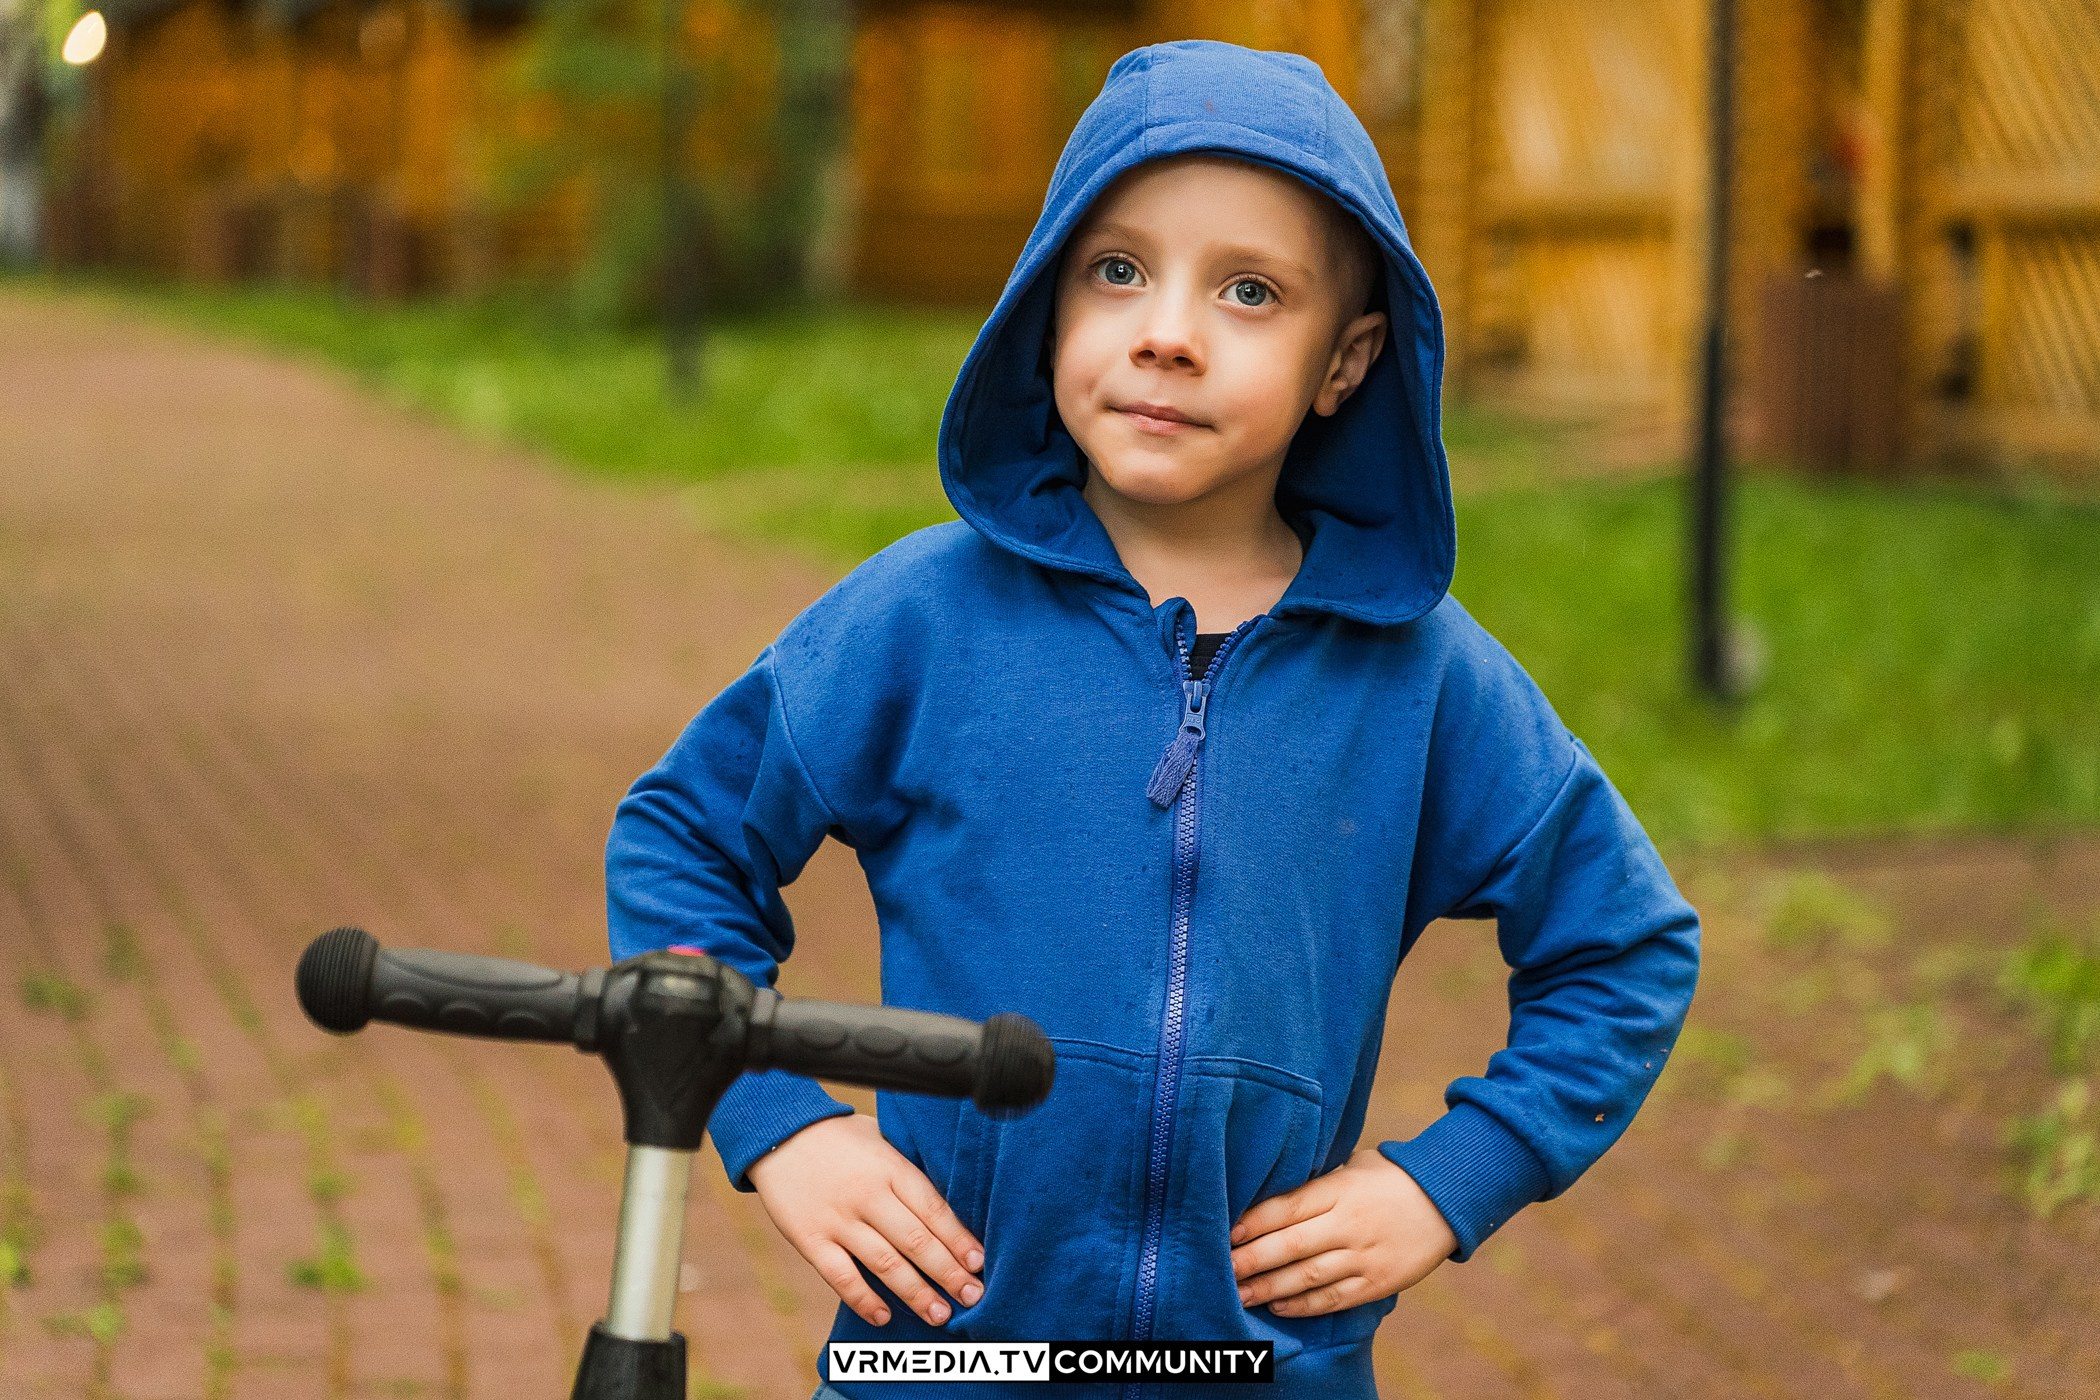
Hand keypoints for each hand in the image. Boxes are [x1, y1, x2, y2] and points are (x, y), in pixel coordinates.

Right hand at [746, 1113, 984, 1328]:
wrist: (778, 1133)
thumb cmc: (839, 1137)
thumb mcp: (880, 1139)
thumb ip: (908, 1171)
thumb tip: (947, 1209)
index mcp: (890, 1167)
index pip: (933, 1209)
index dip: (959, 1239)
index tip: (979, 1263)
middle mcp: (867, 1194)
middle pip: (916, 1240)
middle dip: (948, 1272)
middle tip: (973, 1297)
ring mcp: (838, 1218)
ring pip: (884, 1263)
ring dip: (915, 1292)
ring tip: (939, 1314)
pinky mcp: (810, 1238)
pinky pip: (841, 1276)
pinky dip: (864, 1299)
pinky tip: (884, 1316)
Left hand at [1229, 1148, 1457, 1316]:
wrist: (1449, 1199)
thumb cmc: (1392, 1177)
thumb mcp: (1354, 1165)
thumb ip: (1318, 1182)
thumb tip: (1273, 1193)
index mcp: (1339, 1190)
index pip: (1285, 1207)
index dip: (1252, 1222)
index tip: (1224, 1233)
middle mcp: (1348, 1223)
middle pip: (1290, 1245)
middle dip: (1251, 1259)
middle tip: (1221, 1270)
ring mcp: (1364, 1255)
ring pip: (1309, 1276)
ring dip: (1270, 1288)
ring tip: (1240, 1295)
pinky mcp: (1378, 1281)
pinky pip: (1335, 1298)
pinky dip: (1305, 1305)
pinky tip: (1279, 1307)